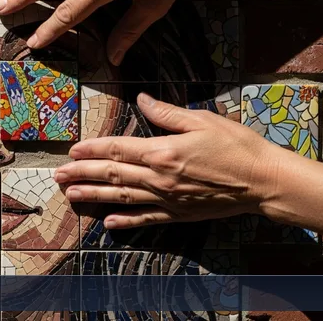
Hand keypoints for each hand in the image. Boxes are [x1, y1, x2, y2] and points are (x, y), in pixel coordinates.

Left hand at [54, 93, 290, 228]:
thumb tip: (142, 100)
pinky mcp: (178, 214)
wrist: (264, 182)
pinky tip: (107, 223)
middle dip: (82, 173)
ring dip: (93, 196)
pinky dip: (125, 222)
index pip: (118, 149)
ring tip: (70, 195)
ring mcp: (167, 200)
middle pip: (112, 175)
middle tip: (58, 174)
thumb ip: (168, 113)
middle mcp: (159, 179)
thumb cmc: (237, 146)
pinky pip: (145, 219)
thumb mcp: (203, 121)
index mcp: (163, 152)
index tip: (72, 149)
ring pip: (121, 197)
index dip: (92, 149)